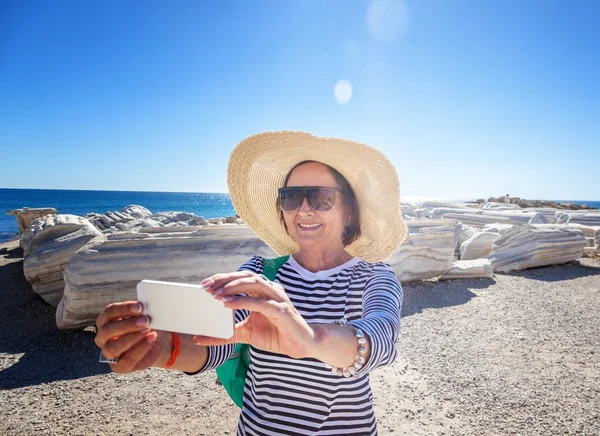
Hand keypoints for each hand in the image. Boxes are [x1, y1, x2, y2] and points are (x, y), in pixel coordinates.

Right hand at [95, 301, 167, 373]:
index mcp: (105, 321)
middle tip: (145, 320)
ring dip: (132, 338)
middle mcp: (102, 338)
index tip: (140, 307)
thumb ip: (141, 312)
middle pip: (107, 331)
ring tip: (148, 330)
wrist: (155, 341)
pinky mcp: (119, 367)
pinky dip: (141, 349)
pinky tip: (151, 339)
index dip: (124, 309)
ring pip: (112, 348)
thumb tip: (147, 307)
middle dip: (127, 325)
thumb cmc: (144, 324)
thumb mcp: (143, 315)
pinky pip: (127, 361)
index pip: (109, 312)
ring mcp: (109, 354)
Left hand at [195, 271, 316, 358]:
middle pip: (246, 276)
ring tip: (216, 294)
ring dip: (234, 287)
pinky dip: (243, 301)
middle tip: (206, 286)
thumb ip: (225, 335)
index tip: (205, 284)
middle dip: (225, 279)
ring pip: (254, 284)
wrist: (300, 346)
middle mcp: (269, 290)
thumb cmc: (276, 335)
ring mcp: (277, 298)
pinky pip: (260, 302)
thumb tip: (199, 339)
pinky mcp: (281, 310)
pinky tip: (228, 304)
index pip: (240, 278)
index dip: (222, 279)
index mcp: (261, 292)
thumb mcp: (245, 334)